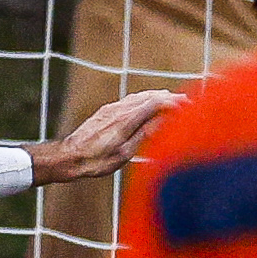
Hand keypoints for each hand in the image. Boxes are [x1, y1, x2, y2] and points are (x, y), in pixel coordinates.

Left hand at [30, 90, 180, 185]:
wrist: (68, 157)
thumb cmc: (95, 161)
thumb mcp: (124, 153)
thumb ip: (143, 135)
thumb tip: (162, 120)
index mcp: (126, 120)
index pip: (155, 103)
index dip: (173, 102)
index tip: (188, 105)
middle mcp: (119, 110)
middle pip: (149, 96)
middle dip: (169, 97)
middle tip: (186, 102)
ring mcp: (111, 108)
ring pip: (139, 96)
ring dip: (157, 97)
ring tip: (172, 100)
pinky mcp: (106, 111)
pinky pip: (130, 100)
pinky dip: (145, 100)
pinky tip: (149, 104)